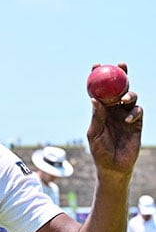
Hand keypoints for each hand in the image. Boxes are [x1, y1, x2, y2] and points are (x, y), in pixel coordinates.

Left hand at [86, 63, 142, 178]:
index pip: (100, 90)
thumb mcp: (95, 134)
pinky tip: (128, 119)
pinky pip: (138, 112)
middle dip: (120, 74)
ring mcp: (126, 115)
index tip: (96, 65)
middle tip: (120, 64)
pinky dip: (134, 113)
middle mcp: (114, 110)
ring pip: (131, 97)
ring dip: (128, 94)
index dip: (98, 77)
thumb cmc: (99, 151)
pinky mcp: (137, 123)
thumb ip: (96, 117)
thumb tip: (94, 99)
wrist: (113, 167)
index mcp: (101, 110)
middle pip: (118, 88)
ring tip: (123, 100)